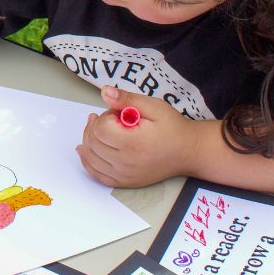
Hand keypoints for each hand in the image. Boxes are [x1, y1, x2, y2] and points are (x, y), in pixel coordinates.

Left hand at [76, 85, 198, 187]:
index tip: (118, 113)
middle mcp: (127, 163)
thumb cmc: (172, 128)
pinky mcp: (126, 182)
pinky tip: (85, 150)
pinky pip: (98, 175)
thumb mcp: (153, 106)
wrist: (188, 152)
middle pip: (93, 142)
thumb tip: (105, 91)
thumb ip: (127, 99)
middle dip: (96, 126)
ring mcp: (125, 175)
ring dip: (89, 140)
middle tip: (111, 118)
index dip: (105, 116)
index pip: (100, 129)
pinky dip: (88, 162)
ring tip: (98, 128)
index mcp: (133, 143)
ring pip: (91, 157)